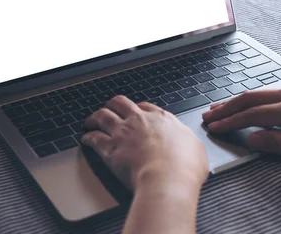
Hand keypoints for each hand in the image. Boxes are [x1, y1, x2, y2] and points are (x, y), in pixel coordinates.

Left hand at [81, 96, 208, 190]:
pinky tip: (85, 139)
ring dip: (95, 117)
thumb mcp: (195, 148)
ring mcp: (123, 132)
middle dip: (113, 105)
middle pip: (120, 102)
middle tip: (110, 109)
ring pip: (103, 115)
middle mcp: (140, 120)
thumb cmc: (184, 167)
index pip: (146, 107)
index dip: (138, 109)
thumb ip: (187, 143)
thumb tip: (189, 146)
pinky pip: (94, 138)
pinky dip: (88, 137)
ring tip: (91, 121)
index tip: (135, 112)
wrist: (167, 178)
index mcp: (162, 119)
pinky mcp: (110, 148)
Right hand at [202, 88, 280, 164]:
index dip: (230, 122)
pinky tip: (245, 104)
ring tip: (218, 109)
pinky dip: (250, 99)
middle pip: (250, 98)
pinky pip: (267, 93)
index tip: (213, 128)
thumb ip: (279, 143)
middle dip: (226, 108)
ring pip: (257, 93)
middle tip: (207, 116)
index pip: (252, 115)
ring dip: (236, 101)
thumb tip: (252, 138)